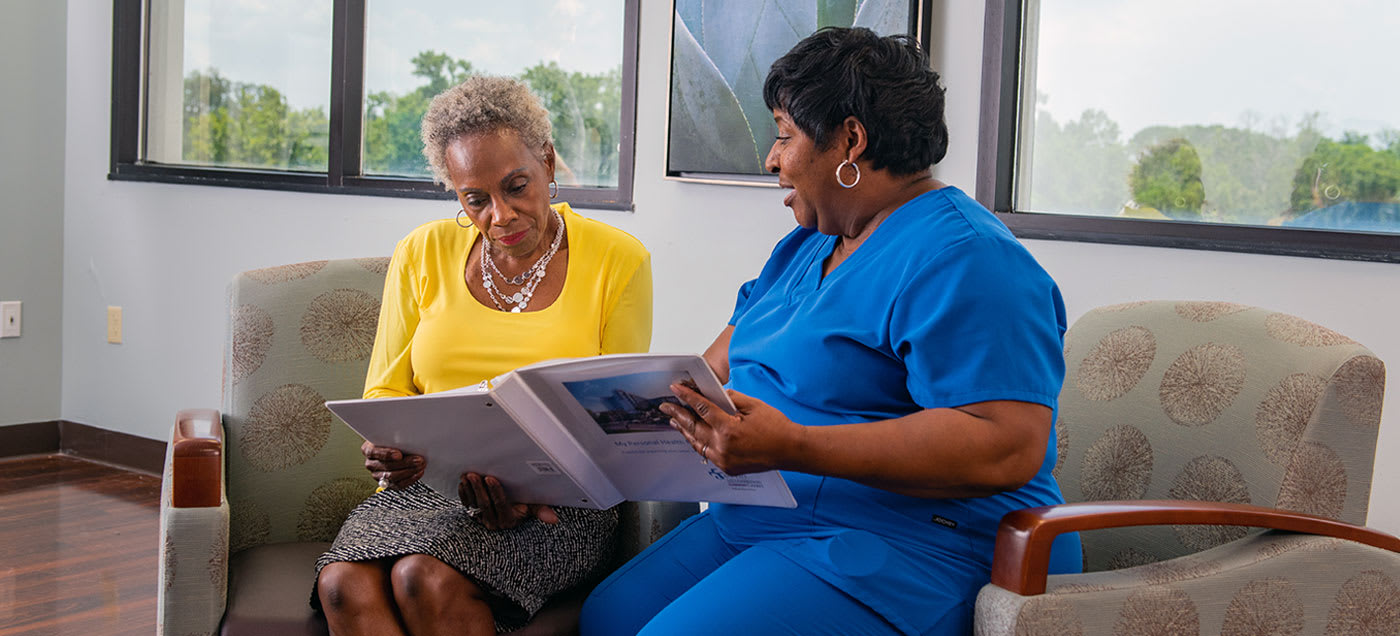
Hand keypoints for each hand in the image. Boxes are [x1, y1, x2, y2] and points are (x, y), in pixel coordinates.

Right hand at [362, 441, 423, 489]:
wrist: (393, 449)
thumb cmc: (391, 441)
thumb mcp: (390, 435)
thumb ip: (394, 437)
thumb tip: (406, 437)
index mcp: (368, 449)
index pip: (373, 452)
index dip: (387, 454)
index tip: (399, 454)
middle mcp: (371, 463)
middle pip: (386, 466)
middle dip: (405, 463)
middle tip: (418, 460)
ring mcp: (377, 475)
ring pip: (392, 476)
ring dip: (409, 471)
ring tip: (420, 466)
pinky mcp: (387, 483)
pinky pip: (398, 484)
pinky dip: (410, 479)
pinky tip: (418, 473)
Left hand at [458, 472, 559, 530]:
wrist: (510, 511)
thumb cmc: (523, 505)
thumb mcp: (532, 507)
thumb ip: (541, 510)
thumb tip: (554, 519)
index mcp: (509, 520)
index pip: (500, 505)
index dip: (495, 492)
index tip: (491, 478)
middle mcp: (494, 522)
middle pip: (485, 505)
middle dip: (479, 489)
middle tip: (474, 474)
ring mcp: (481, 519)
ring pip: (473, 504)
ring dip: (469, 489)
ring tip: (467, 476)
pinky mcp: (472, 514)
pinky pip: (465, 504)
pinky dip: (463, 493)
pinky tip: (463, 483)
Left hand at [659, 384, 798, 475]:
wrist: (790, 450)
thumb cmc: (776, 427)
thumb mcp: (753, 405)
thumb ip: (731, 399)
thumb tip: (715, 394)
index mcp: (728, 429)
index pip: (701, 409)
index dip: (686, 397)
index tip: (676, 389)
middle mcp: (723, 446)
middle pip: (693, 427)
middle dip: (678, 415)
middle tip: (666, 406)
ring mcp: (724, 459)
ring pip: (697, 443)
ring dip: (685, 431)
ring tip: (674, 421)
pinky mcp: (727, 467)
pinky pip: (707, 454)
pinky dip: (698, 443)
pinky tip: (694, 436)